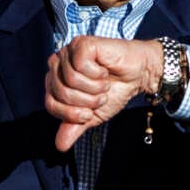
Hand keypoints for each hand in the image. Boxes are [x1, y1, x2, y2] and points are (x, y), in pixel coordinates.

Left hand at [45, 36, 162, 151]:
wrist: (138, 77)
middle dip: (86, 100)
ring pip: (71, 79)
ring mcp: (68, 52)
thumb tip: (60, 146)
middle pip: (60, 92)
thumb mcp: (93, 116)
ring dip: (95, 87)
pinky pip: (80, 64)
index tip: (90, 112)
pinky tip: (104, 70)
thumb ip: (75, 127)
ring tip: (105, 83)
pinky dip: (97, 74)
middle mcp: (57, 65)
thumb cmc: (115, 91)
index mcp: (56, 82)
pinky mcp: (81, 44)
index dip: (72, 113)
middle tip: (101, 95)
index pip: (51, 104)